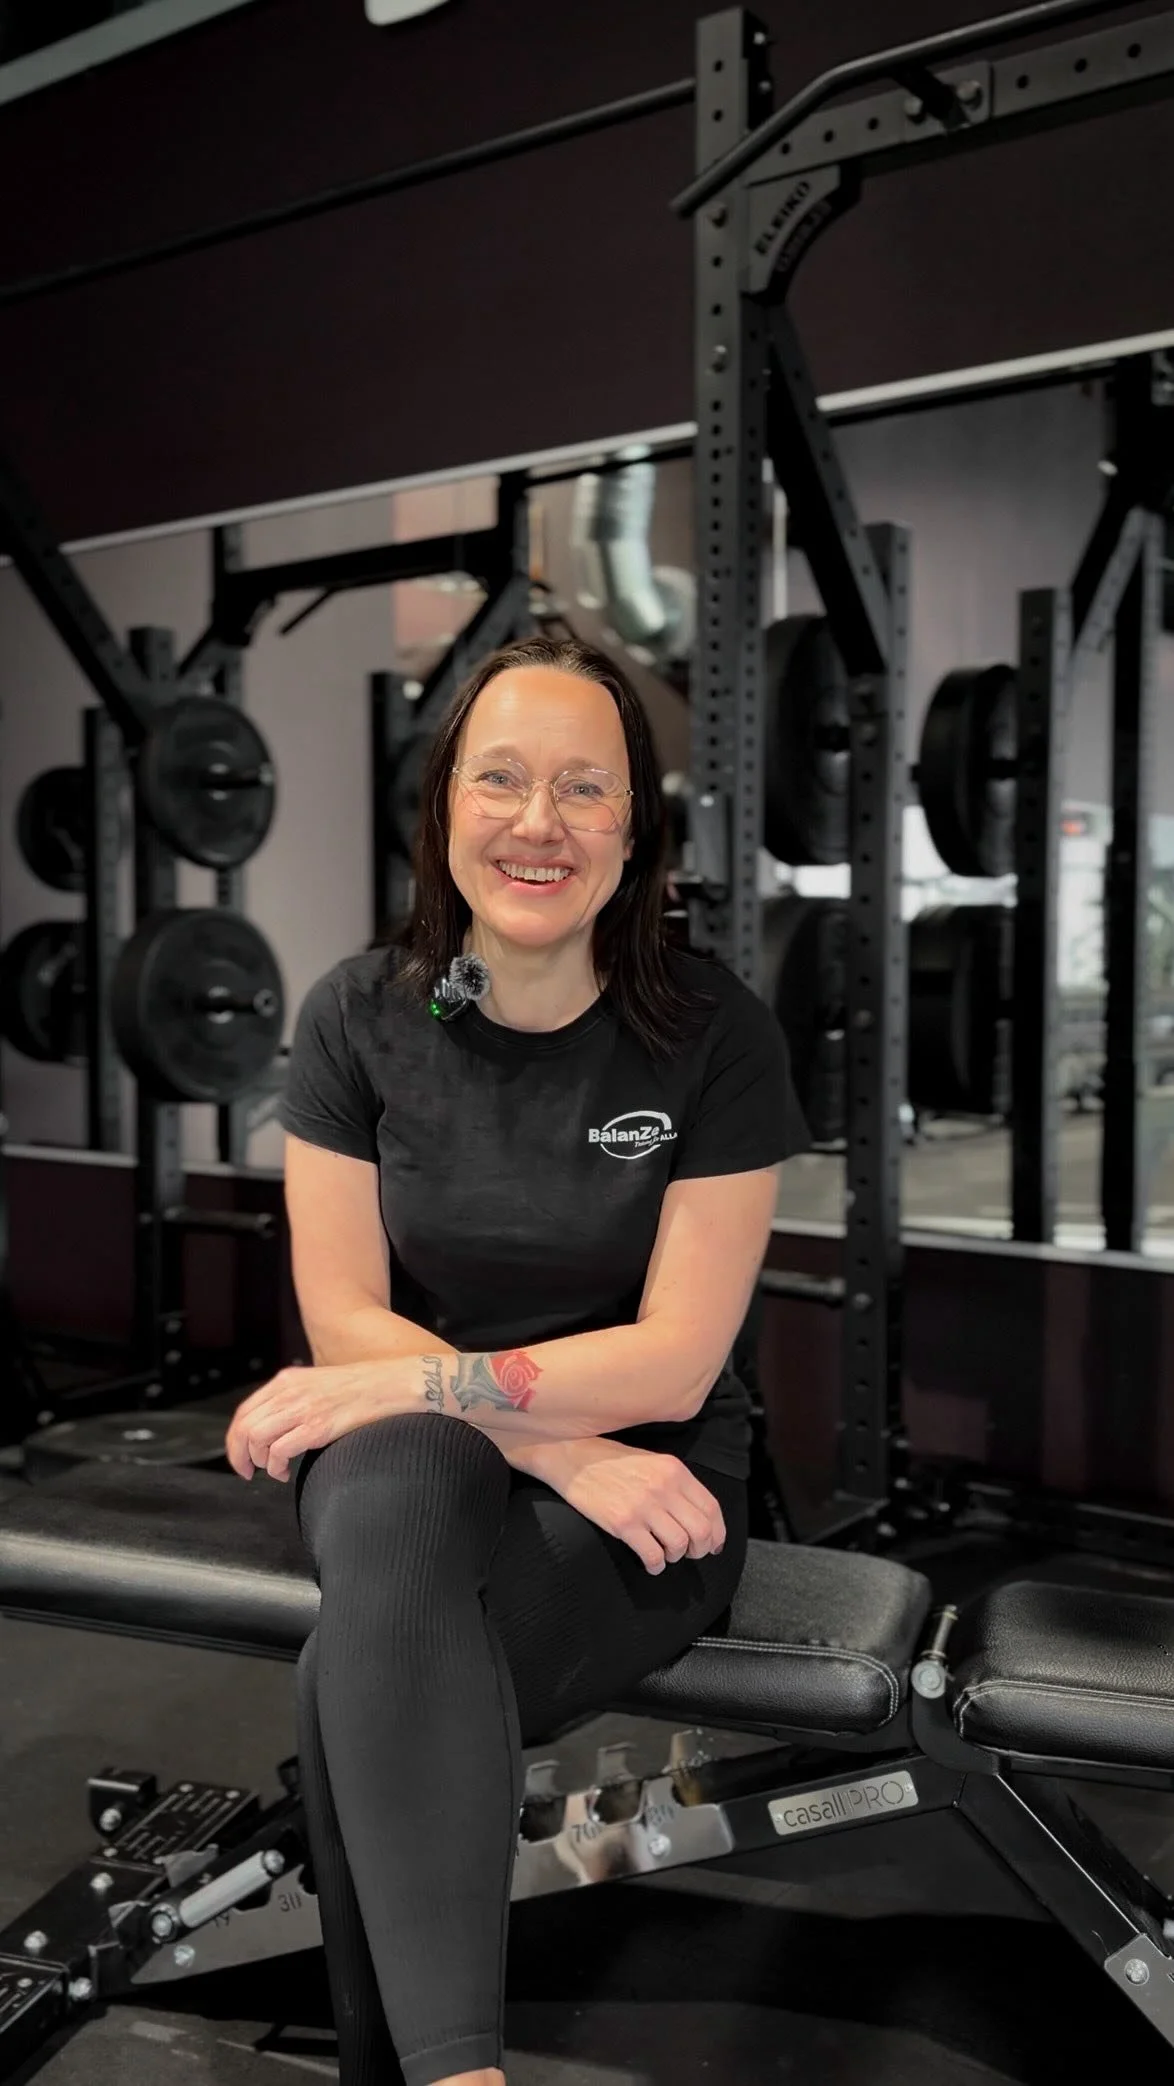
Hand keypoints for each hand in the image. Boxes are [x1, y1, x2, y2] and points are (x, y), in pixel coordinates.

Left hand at [224, 1360, 404, 1482]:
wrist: (392, 1385)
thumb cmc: (362, 1388)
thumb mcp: (319, 1382)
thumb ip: (295, 1397)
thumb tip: (278, 1425)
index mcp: (287, 1380)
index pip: (244, 1411)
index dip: (235, 1438)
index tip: (240, 1455)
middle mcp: (289, 1392)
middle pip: (244, 1427)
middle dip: (239, 1455)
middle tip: (247, 1472)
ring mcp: (302, 1409)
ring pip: (256, 1439)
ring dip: (258, 1462)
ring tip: (273, 1470)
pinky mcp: (316, 1427)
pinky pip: (279, 1452)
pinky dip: (276, 1468)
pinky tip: (285, 1473)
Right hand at [550, 1439, 726, 1575]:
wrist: (572, 1456)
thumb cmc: (610, 1460)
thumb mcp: (652, 1462)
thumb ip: (675, 1484)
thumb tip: (696, 1516)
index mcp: (675, 1471)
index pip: (711, 1508)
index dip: (718, 1532)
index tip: (714, 1544)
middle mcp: (664, 1487)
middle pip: (701, 1530)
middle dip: (701, 1549)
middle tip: (690, 1554)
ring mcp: (643, 1506)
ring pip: (679, 1545)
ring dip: (676, 1557)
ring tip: (665, 1554)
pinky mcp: (623, 1522)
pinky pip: (652, 1555)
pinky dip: (655, 1566)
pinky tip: (650, 1564)